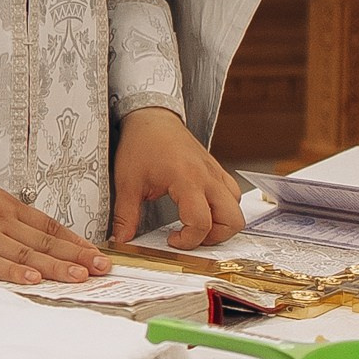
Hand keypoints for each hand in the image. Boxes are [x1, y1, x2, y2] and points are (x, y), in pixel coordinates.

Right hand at [0, 156, 109, 286]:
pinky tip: (32, 280)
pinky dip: (12, 273)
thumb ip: (2, 214)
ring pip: (26, 253)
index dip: (76, 242)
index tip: (97, 254)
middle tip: (103, 269)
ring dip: (55, 266)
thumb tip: (22, 232)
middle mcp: (0, 220)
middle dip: (77, 256)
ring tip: (81, 277)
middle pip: (45, 241)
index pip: (50, 226)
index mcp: (6, 207)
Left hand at [112, 107, 245, 251]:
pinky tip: (200, 207)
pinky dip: (223, 208)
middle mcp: (208, 177)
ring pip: (237, 208)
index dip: (188, 240)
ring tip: (196, 223)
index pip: (201, 222)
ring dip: (222, 223)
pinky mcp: (216, 170)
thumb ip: (126, 215)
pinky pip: (232, 194)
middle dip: (214, 237)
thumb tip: (121, 239)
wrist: (152, 117)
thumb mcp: (127, 182)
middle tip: (190, 235)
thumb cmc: (141, 144)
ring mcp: (215, 172)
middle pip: (233, 220)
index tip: (171, 239)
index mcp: (186, 179)